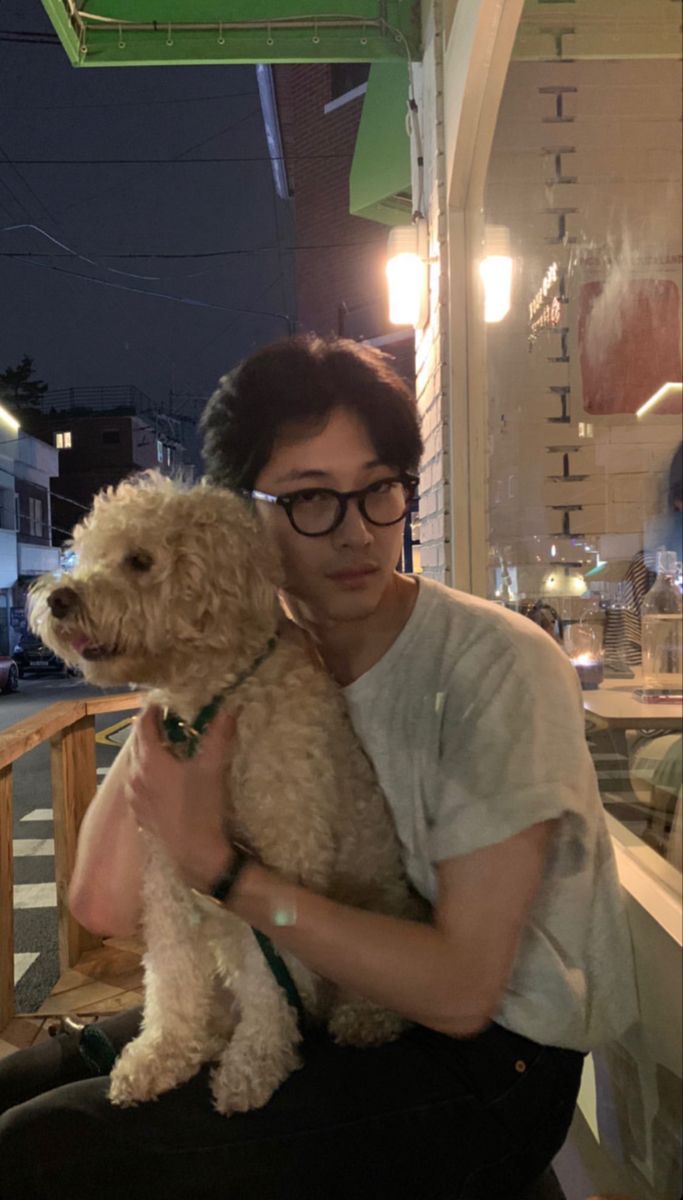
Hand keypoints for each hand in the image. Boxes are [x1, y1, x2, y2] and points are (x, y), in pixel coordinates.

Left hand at [125, 704, 237, 890]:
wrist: (195, 855)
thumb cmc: (202, 808)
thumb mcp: (213, 767)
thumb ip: (219, 734)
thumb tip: (228, 707)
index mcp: (148, 760)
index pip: (143, 723)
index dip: (154, 708)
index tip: (168, 701)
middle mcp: (134, 776)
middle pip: (138, 742)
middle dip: (153, 729)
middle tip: (174, 722)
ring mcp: (134, 797)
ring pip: (137, 764)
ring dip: (151, 752)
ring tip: (172, 749)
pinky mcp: (139, 813)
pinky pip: (139, 783)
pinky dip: (149, 774)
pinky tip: (168, 779)